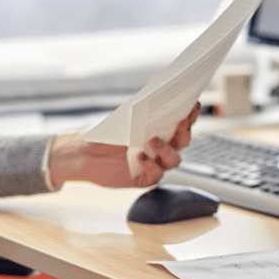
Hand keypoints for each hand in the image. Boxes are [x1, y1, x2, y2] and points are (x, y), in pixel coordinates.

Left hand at [48, 102, 199, 188]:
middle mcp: (160, 148)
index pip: (180, 124)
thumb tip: (158, 100)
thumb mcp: (124, 120)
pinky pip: (157, 174)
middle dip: (185, 132)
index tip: (194, 105)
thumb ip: (143, 113)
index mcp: (158, 131)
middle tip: (181, 122)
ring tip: (153, 141)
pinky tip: (139, 156)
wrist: (85, 154)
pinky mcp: (144, 178)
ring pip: (174, 160)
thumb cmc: (105, 135)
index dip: (190, 115)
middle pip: (183, 142)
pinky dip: (151, 164)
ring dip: (168, 150)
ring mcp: (154, 164)